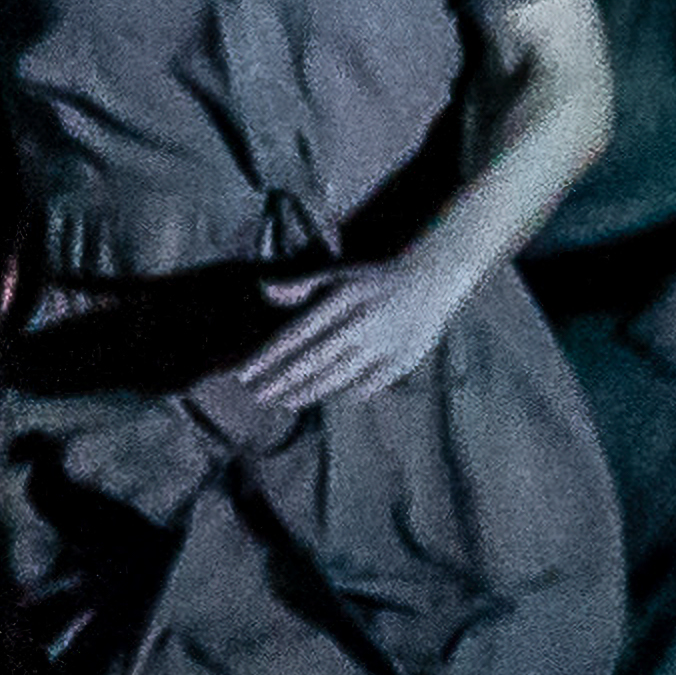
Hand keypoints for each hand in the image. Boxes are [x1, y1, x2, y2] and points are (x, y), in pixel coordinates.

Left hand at [219, 257, 464, 420]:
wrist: (431, 279)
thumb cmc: (371, 278)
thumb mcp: (337, 273)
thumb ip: (300, 285)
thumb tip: (263, 290)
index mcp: (341, 299)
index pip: (294, 335)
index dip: (267, 358)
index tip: (244, 375)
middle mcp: (361, 323)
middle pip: (312, 361)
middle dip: (281, 381)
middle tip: (257, 396)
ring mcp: (384, 343)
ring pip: (337, 376)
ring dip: (307, 392)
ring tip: (283, 401)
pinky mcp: (404, 359)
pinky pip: (367, 384)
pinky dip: (344, 391)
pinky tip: (324, 394)